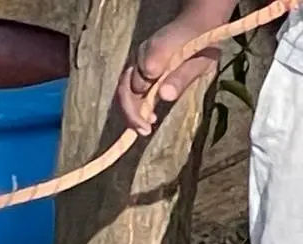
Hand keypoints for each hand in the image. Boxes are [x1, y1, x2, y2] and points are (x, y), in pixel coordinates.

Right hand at [117, 11, 226, 135]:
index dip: (141, 105)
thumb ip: (181, 77)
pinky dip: (134, 106)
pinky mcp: (136, 68)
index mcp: (157, 50)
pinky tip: (148, 116)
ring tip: (145, 127)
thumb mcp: (200, 62)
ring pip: (124, 90)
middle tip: (144, 131)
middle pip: (125, 88)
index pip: (140, 81)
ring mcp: (135, 61)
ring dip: (131, 112)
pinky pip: (128, 89)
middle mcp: (140, 55)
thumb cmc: (202, 47)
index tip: (150, 123)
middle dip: (132, 113)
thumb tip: (164, 96)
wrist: (196, 29)